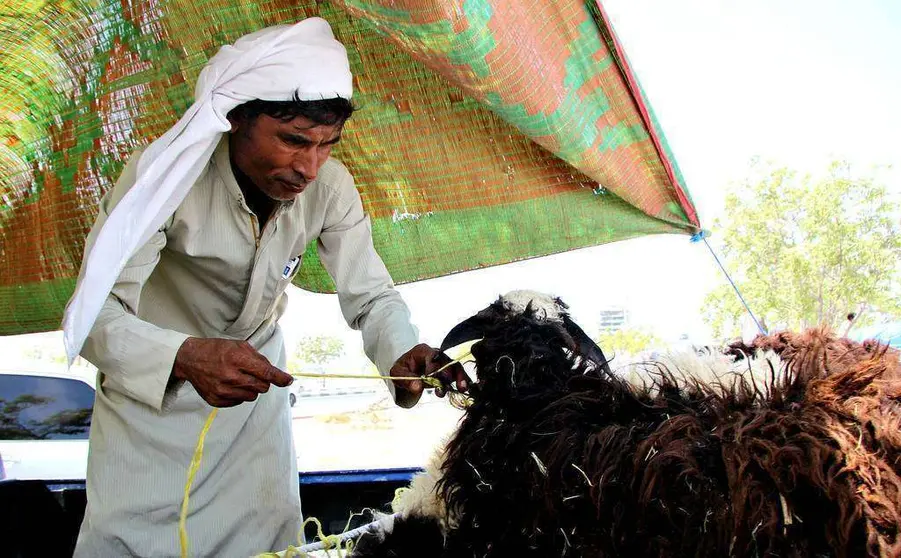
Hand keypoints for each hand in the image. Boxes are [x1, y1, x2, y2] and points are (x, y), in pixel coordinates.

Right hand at [172, 337, 293, 407]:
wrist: (190, 359)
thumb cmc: (216, 350)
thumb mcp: (239, 345)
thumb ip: (258, 359)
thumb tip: (274, 373)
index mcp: (237, 358)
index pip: (265, 372)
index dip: (279, 378)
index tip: (288, 380)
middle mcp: (230, 376)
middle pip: (262, 387)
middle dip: (263, 381)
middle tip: (252, 374)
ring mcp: (221, 390)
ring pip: (252, 396)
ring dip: (251, 389)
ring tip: (239, 378)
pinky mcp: (215, 400)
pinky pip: (239, 402)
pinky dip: (239, 395)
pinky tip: (229, 385)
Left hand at [390, 343, 470, 408]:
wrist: (404, 375)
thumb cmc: (401, 370)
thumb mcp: (397, 374)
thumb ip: (406, 379)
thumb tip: (418, 387)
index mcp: (422, 351)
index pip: (432, 356)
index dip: (433, 367)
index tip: (429, 379)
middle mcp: (435, 355)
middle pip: (447, 360)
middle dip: (448, 374)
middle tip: (444, 387)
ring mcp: (442, 363)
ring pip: (455, 367)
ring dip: (459, 378)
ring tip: (461, 388)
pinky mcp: (447, 372)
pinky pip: (457, 375)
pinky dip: (461, 381)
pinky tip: (463, 389)